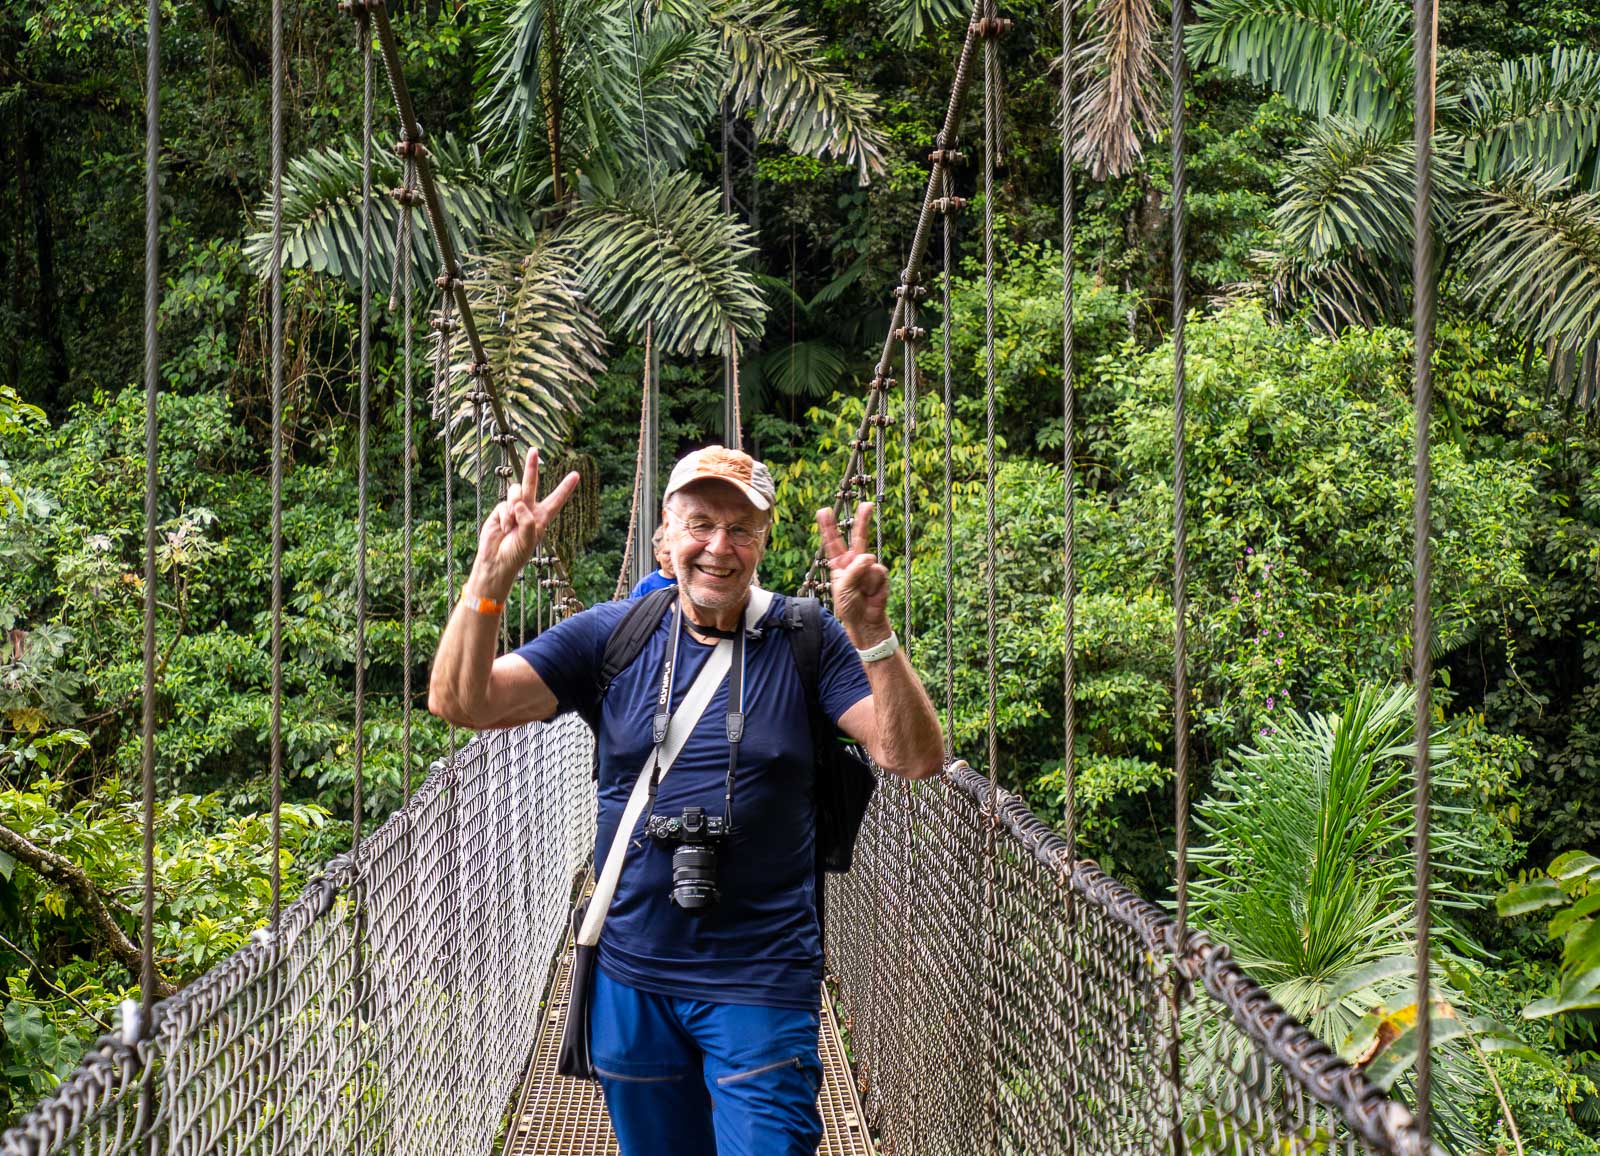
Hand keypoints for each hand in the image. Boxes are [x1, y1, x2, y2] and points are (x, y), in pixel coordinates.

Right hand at [471, 448, 579, 600]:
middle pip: (532, 484)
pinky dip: (505, 516)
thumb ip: (528, 521)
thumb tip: (520, 503)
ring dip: (514, 505)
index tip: (577, 474)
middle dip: (532, 466)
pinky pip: (504, 504)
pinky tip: (504, 528)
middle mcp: (528, 510)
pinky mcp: (500, 510)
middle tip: (534, 450)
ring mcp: (513, 509)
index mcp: (541, 518)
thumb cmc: (516, 554)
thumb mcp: (528, 540)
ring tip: (511, 524)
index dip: (565, 488)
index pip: (556, 500)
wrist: (496, 561)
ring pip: (515, 492)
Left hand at [815, 502, 889, 647]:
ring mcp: (868, 566)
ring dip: (863, 577)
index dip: (828, 526)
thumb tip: (869, 558)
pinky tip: (871, 592)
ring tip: (861, 591)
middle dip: (863, 520)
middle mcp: (854, 561)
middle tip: (867, 505)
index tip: (823, 511)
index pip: (832, 542)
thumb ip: (853, 571)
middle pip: (858, 537)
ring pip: (868, 559)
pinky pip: (877, 572)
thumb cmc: (849, 605)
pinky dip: (873, 583)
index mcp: (840, 563)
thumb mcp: (842, 588)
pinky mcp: (880, 574)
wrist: (865, 620)